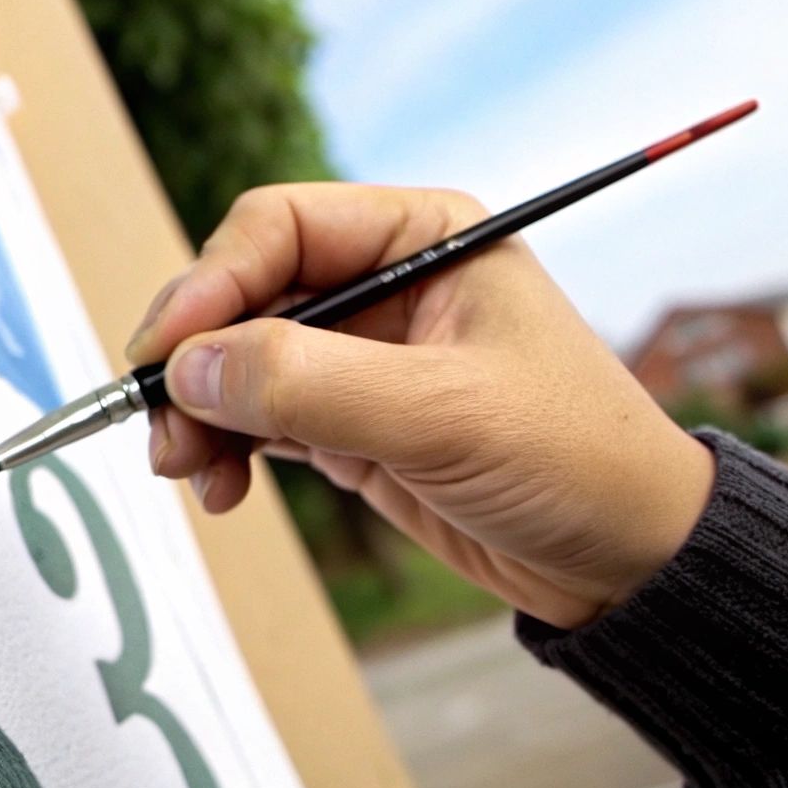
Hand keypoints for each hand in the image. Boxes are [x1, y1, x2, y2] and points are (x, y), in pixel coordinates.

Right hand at [127, 183, 713, 628]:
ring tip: (186, 470)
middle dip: (191, 359)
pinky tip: (221, 487)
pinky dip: (223, 448)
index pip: (275, 228)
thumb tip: (187, 370)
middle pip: (241, 295)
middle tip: (160, 426)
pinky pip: (255, 418)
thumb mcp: (442, 415)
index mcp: (422, 237)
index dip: (209, 284)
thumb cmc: (574, 461)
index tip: (165, 353)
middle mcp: (382, 284)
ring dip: (197, 412)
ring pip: (236, 361)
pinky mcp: (347, 422)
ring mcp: (360, 357)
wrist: (627, 559)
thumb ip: (310, 386)